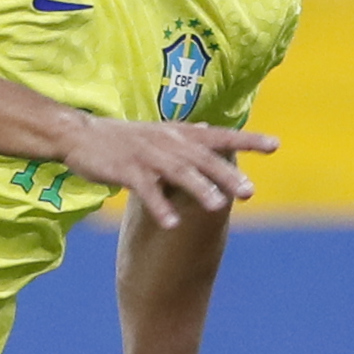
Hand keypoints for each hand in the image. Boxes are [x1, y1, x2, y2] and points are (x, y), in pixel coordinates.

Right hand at [63, 118, 276, 227]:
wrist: (79, 134)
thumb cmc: (120, 137)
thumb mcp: (157, 131)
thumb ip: (185, 135)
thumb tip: (211, 130)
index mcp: (178, 134)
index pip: (219, 135)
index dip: (247, 139)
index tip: (275, 145)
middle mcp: (167, 142)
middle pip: (203, 158)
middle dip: (227, 174)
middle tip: (250, 191)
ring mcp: (147, 157)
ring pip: (178, 172)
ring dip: (199, 189)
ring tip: (218, 206)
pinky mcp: (126, 171)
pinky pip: (147, 190)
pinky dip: (160, 206)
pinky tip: (172, 223)